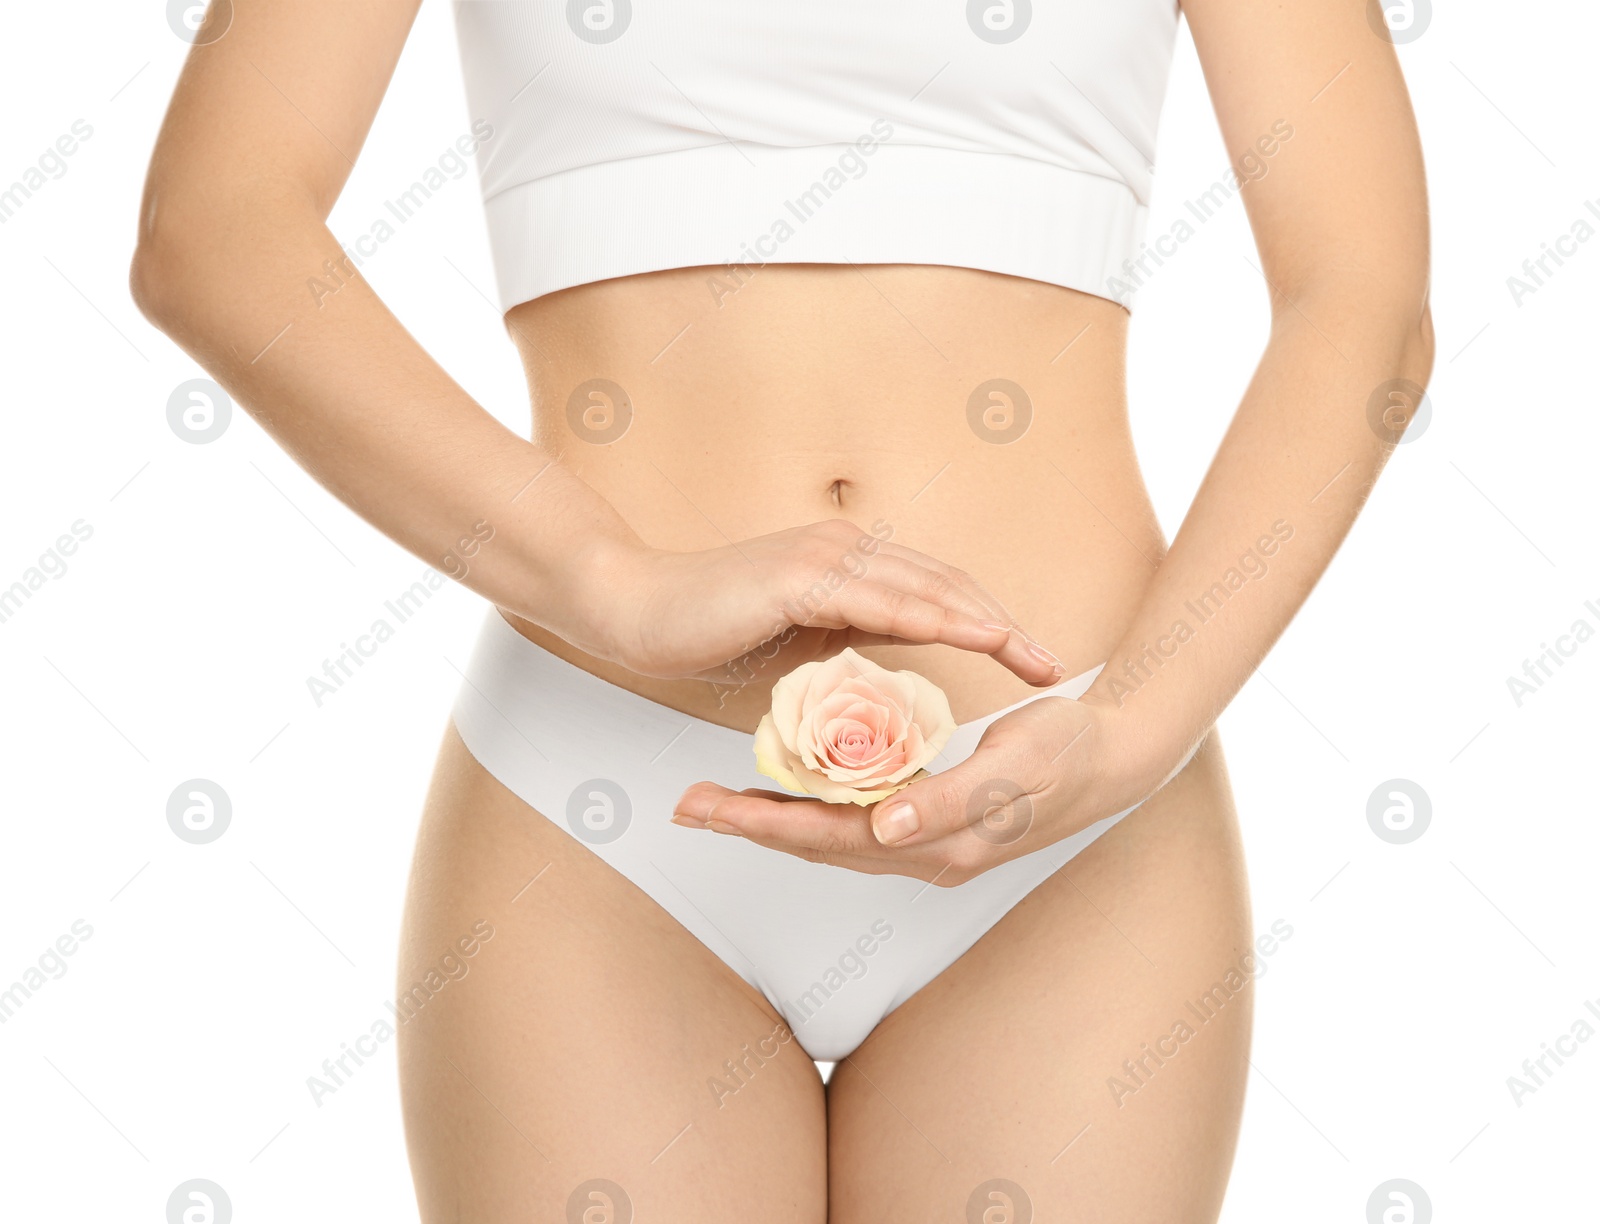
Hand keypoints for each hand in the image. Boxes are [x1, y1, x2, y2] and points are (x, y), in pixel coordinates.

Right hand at [585, 518, 1066, 686]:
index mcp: (845, 562)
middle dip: (1003, 624)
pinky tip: (974, 638)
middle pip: (943, 584)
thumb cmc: (707, 628)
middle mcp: (843, 548)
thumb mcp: (793, 641)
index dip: (984, 619)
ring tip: (1031, 654)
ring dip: (986, 622)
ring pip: (925, 589)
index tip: (1026, 656)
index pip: (931, 588)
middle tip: (1051, 662)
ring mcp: (824, 558)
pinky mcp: (801, 579)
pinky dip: (937, 619)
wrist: (635, 610)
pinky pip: (884, 601)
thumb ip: (844, 645)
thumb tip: (887, 676)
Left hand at [670, 693, 1151, 882]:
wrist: (1115, 759)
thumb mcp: (1014, 770)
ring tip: (718, 798)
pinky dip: (813, 804)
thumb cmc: (1067, 757)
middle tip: (688, 804)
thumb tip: (885, 827)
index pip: (828, 837)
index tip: (709, 806)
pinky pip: (854, 816)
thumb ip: (949, 800)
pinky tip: (790, 785)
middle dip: (750, 822)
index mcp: (933, 843)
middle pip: (814, 842)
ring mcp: (923, 837)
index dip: (765, 821)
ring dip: (772, 816)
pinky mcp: (929, 815)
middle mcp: (919, 850)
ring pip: (829, 832)